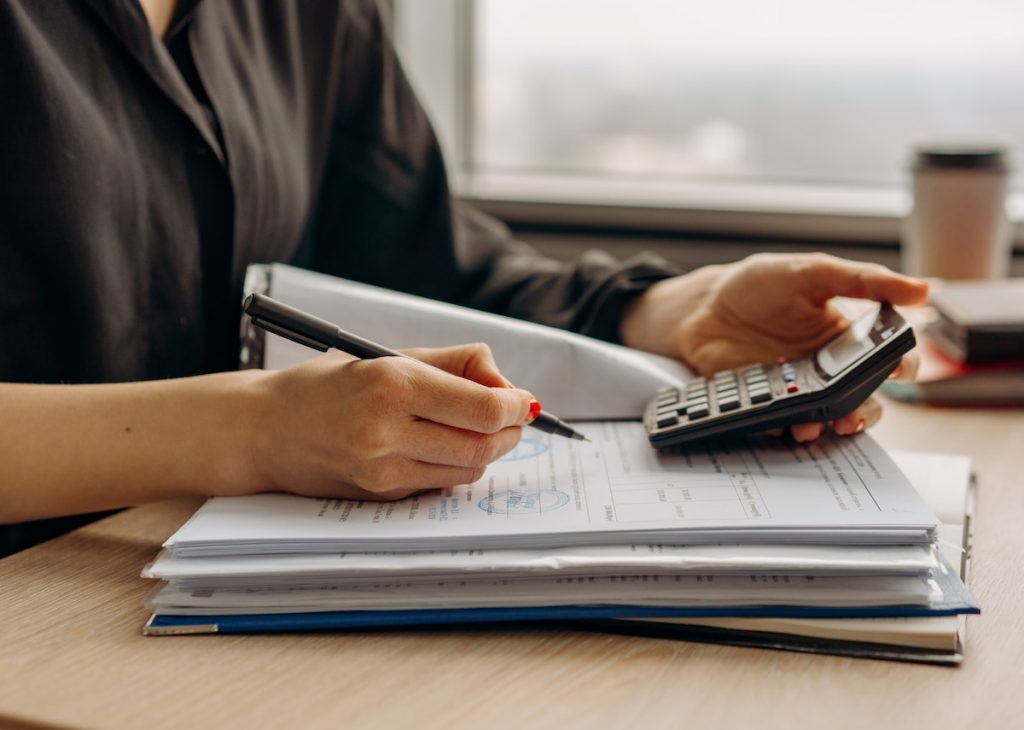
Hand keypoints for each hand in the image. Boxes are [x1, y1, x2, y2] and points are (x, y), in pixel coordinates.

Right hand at [242, 343, 534, 499]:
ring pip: (467, 470)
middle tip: (510, 416)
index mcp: (393, 386)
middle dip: (509, 431)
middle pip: (484, 446)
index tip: (522, 401)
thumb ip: (455, 363)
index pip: (484, 409)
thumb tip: (506, 385)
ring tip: (475, 429)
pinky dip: (455, 466)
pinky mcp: (380, 496)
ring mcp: (383, 471)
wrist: (264, 430)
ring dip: (486, 450)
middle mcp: (388, 432)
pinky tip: (440, 445)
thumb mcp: (389, 356)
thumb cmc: (327, 385)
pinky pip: (439, 483)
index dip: (515, 406)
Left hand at [620, 253, 928, 439]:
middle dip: (865, 411)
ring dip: (827, 425)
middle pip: (864, 398)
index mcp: (848, 336)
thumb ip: (862, 280)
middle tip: (854, 413)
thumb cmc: (759, 285)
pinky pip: (782, 422)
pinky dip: (783, 426)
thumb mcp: (812, 272)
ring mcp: (797, 388)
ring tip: (816, 425)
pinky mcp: (766, 402)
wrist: (703, 306)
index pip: (890, 358)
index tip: (896, 370)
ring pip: (827, 417)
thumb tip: (922, 288)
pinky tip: (779, 421)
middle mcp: (828, 367)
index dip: (901, 367)